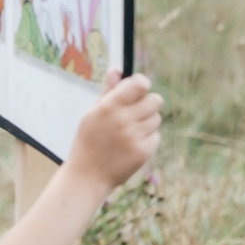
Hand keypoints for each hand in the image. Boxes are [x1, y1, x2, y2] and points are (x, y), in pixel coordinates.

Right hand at [63, 71, 161, 191]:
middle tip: (136, 111)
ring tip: (130, 131)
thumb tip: (117, 69)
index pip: (140, 84)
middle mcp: (123, 119)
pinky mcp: (143, 151)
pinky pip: (156, 136)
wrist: (87, 175)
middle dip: (148, 103)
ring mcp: (135, 136)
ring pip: (156, 119)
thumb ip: (108, 91)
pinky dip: (147, 138)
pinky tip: (132, 144)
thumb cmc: (88, 140)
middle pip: (155, 100)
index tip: (138, 89)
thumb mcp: (92, 113)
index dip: (142, 84)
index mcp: (108, 106)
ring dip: (147, 122)